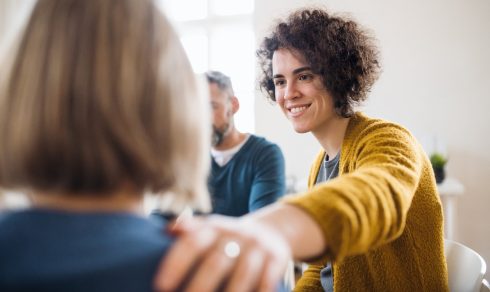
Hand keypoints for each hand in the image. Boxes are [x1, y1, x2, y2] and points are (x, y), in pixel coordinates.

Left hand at [153, 215, 290, 291]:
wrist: (269, 231)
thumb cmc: (227, 239)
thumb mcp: (209, 229)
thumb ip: (189, 231)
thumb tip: (166, 230)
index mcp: (214, 227)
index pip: (192, 243)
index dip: (176, 263)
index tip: (160, 286)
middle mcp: (236, 234)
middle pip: (216, 261)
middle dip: (199, 286)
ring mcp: (257, 246)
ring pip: (243, 273)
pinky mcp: (276, 258)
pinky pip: (267, 279)